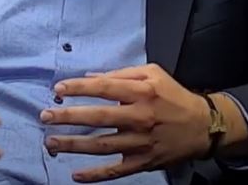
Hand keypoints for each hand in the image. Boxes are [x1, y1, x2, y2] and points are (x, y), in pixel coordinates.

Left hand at [40, 63, 236, 181]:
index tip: (58, 89)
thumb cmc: (173, 96)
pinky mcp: (144, 162)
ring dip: (73, 145)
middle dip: (68, 117)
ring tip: (50, 142)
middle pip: (98, 118)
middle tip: (44, 115)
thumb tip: (91, 77)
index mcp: (142, 92)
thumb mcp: (153, 73)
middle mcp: (139, 117)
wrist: (202, 126)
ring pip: (101, 146)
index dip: (78, 88)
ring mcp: (141, 142)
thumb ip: (122, 74)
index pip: (104, 88)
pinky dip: (95, 175)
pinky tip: (76, 176)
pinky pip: (116, 171)